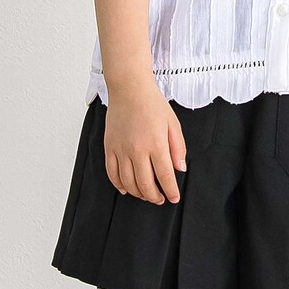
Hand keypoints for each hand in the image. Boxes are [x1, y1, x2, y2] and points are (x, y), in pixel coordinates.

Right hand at [103, 79, 185, 204]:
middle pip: (145, 184)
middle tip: (160, 199)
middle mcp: (137, 150)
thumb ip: (178, 148)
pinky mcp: (109, 147)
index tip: (174, 197)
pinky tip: (126, 188)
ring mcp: (121, 150)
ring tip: (146, 194)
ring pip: (128, 182)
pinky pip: (112, 173)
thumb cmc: (152, 104)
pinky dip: (119, 185)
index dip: (171, 191)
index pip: (164, 176)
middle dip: (154, 197)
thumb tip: (179, 169)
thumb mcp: (173, 123)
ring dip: (138, 193)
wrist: (129, 89)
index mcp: (156, 144)